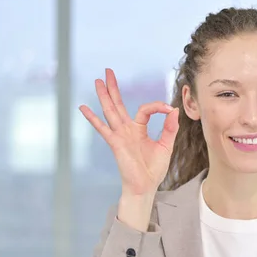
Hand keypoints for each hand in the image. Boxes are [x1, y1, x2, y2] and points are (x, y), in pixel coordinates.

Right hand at [79, 68, 179, 195]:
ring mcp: (119, 135)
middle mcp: (127, 129)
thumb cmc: (153, 169)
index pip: (145, 109)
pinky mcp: (115, 143)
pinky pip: (103, 128)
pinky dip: (93, 118)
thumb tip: (174, 110)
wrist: (145, 186)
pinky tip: (83, 108)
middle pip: (118, 104)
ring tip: (98, 81)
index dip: (158, 106)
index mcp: (138, 129)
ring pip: (110, 111)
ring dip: (104, 96)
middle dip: (113, 88)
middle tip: (108, 71)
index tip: (169, 109)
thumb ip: (169, 128)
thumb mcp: (166, 145)